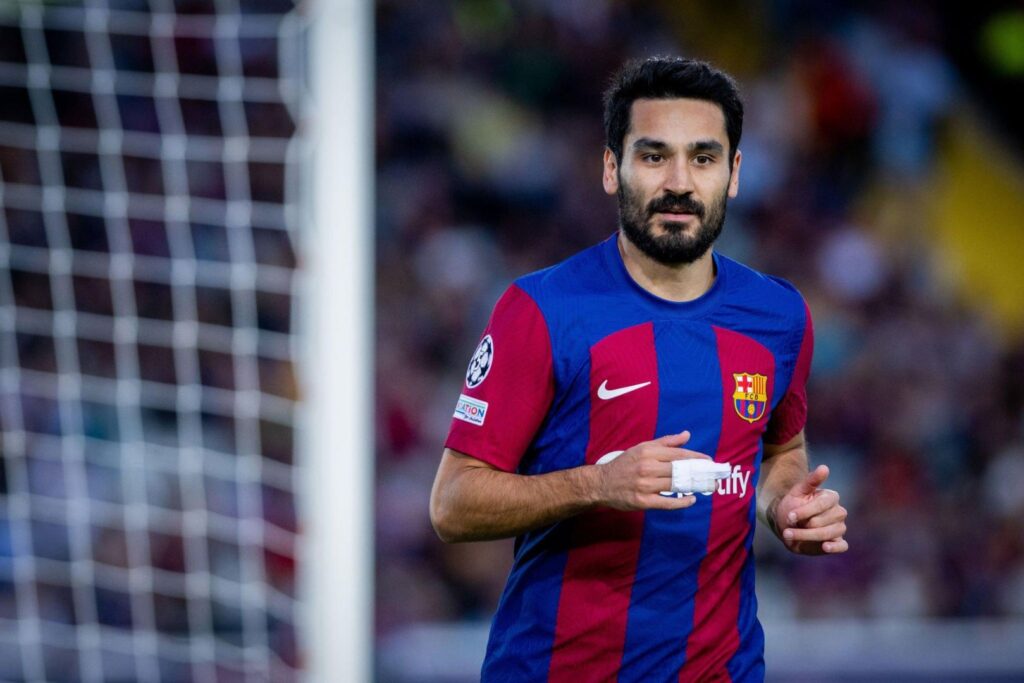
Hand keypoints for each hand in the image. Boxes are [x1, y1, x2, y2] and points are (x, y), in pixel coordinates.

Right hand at [594, 431, 711, 510]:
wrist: (601, 484)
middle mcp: (647, 467)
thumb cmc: (624, 465)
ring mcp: (645, 485)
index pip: (678, 454)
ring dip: (693, 487)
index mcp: (647, 452)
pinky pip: (667, 503)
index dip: (696, 458)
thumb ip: (665, 442)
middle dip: (698, 473)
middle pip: (679, 470)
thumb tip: (686, 435)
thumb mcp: (642, 448)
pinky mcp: (643, 501)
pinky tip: (691, 500)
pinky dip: (682, 502)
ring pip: (675, 486)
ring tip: (706, 487)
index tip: (709, 461)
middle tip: (713, 476)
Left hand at [771, 465, 847, 554]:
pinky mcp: (838, 542)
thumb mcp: (798, 491)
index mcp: (831, 497)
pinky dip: (835, 547)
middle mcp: (839, 512)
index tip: (790, 516)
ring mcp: (839, 527)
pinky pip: (842, 546)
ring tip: (788, 535)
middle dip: (804, 526)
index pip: (823, 504)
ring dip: (807, 536)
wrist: (787, 524)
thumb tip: (825, 467)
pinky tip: (824, 546)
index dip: (805, 511)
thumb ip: (811, 480)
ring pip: (829, 533)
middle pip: (824, 521)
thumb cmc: (793, 505)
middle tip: (787, 528)